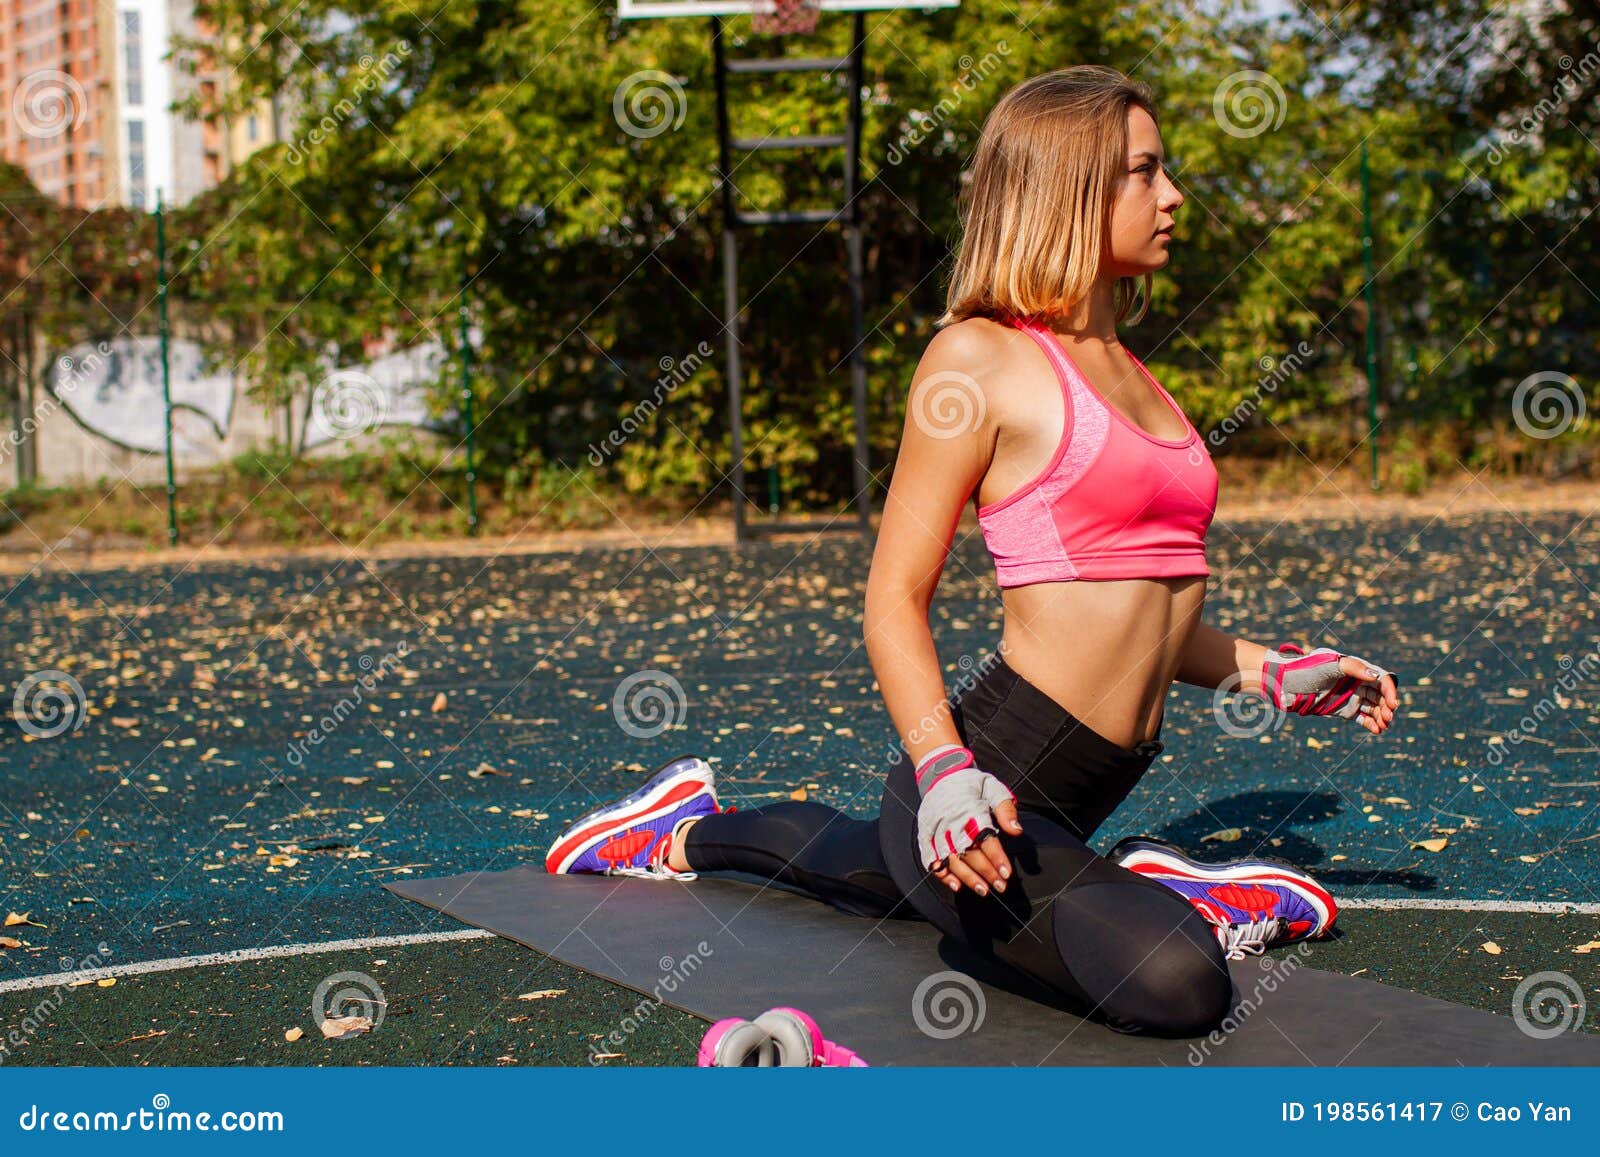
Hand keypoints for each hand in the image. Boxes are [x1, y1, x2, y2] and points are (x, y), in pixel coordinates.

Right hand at [914, 745, 1023, 896]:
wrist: (940, 774)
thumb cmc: (971, 784)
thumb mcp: (993, 788)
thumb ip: (1005, 809)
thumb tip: (1016, 830)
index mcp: (969, 809)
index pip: (984, 838)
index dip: (996, 857)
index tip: (1006, 873)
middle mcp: (951, 821)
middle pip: (968, 852)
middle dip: (985, 872)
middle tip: (999, 886)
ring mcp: (936, 829)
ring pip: (950, 858)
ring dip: (966, 877)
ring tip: (981, 890)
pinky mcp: (925, 835)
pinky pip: (931, 858)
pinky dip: (942, 873)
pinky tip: (955, 885)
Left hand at [1261, 644, 1400, 734]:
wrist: (1285, 684)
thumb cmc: (1306, 668)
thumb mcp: (1329, 665)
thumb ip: (1353, 668)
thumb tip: (1375, 675)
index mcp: (1357, 669)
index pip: (1381, 680)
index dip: (1390, 691)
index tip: (1393, 704)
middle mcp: (1357, 683)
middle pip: (1381, 695)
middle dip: (1388, 706)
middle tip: (1388, 717)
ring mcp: (1351, 697)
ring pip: (1374, 708)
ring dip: (1382, 716)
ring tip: (1383, 726)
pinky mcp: (1344, 710)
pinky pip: (1363, 718)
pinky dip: (1371, 724)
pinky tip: (1376, 730)